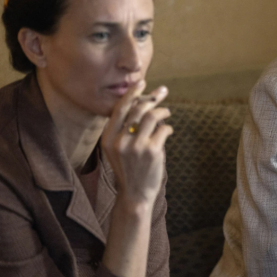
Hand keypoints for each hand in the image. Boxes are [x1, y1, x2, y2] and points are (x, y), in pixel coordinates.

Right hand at [101, 80, 173, 207]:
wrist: (134, 195)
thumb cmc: (130, 168)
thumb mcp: (118, 148)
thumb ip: (125, 129)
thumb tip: (143, 102)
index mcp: (107, 137)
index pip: (120, 108)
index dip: (132, 93)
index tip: (142, 82)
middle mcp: (119, 140)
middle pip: (137, 109)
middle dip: (152, 97)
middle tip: (163, 91)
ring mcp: (135, 146)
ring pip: (151, 116)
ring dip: (162, 111)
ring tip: (167, 112)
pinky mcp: (151, 151)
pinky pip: (163, 130)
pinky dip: (168, 128)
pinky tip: (168, 131)